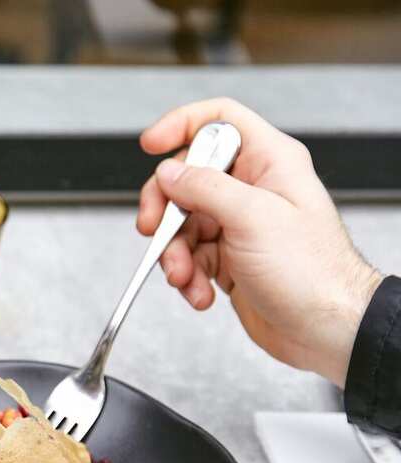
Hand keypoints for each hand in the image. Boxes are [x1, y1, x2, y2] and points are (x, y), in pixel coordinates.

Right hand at [136, 98, 381, 385]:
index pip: (219, 120)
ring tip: (184, 277)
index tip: (150, 144)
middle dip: (165, 208)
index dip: (181, 124)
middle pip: (187, 178)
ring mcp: (239, 224)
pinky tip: (200, 292)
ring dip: (174, 254)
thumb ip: (205, 188)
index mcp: (269, 162)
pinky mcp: (229, 258)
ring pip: (182, 224)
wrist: (325, 328)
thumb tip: (168, 172)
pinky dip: (186, 277)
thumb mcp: (253, 218)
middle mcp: (252, 189)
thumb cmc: (312, 273)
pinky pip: (189, 257)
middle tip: (154, 228)